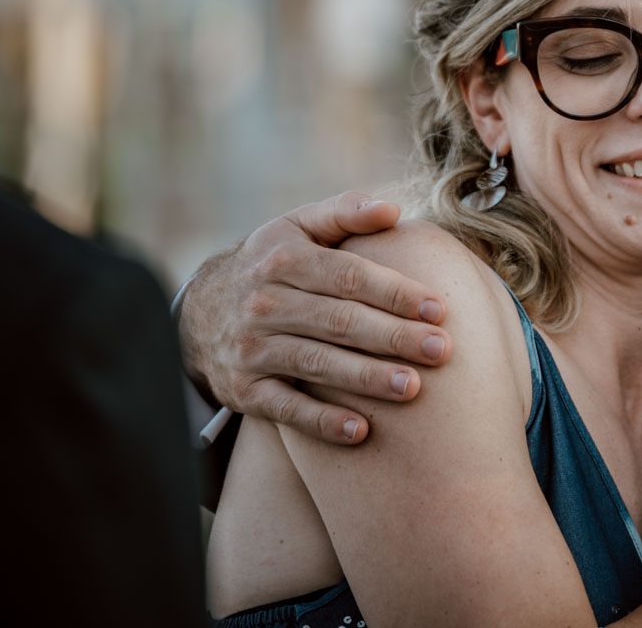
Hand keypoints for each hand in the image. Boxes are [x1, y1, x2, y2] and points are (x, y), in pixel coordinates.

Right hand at [178, 191, 451, 443]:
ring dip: (367, 378)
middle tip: (441, 350)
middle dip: (394, 337)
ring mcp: (252, 349)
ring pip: (317, 364)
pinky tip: (361, 430)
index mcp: (285, 260)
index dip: (395, 293)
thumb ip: (346, 211)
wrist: (199, 312)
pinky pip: (285, 410)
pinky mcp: (244, 390)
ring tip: (413, 387)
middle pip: (339, 321)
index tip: (439, 309)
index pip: (349, 277)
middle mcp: (265, 304)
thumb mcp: (299, 226)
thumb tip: (393, 210)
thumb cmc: (273, 263)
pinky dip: (321, 422)